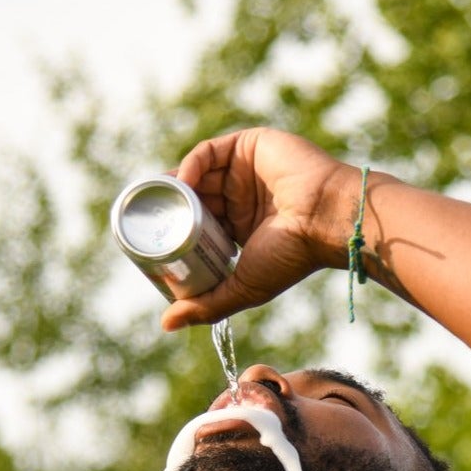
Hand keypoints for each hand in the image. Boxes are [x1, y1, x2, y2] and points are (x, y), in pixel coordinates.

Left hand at [160, 128, 361, 331]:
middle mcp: (240, 197)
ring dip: (173, 186)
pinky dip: (190, 165)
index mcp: (240, 227)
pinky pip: (209, 151)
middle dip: (168, 208)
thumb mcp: (242, 287)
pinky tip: (181, 182)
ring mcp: (244, 170)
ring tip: (157, 202)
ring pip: (196, 174)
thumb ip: (206, 305)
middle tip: (146, 221)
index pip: (196, 225)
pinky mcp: (249, 146)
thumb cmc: (291, 257)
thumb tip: (165, 325)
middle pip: (192, 197)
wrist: (325, 220)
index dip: (172, 232)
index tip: (150, 244)